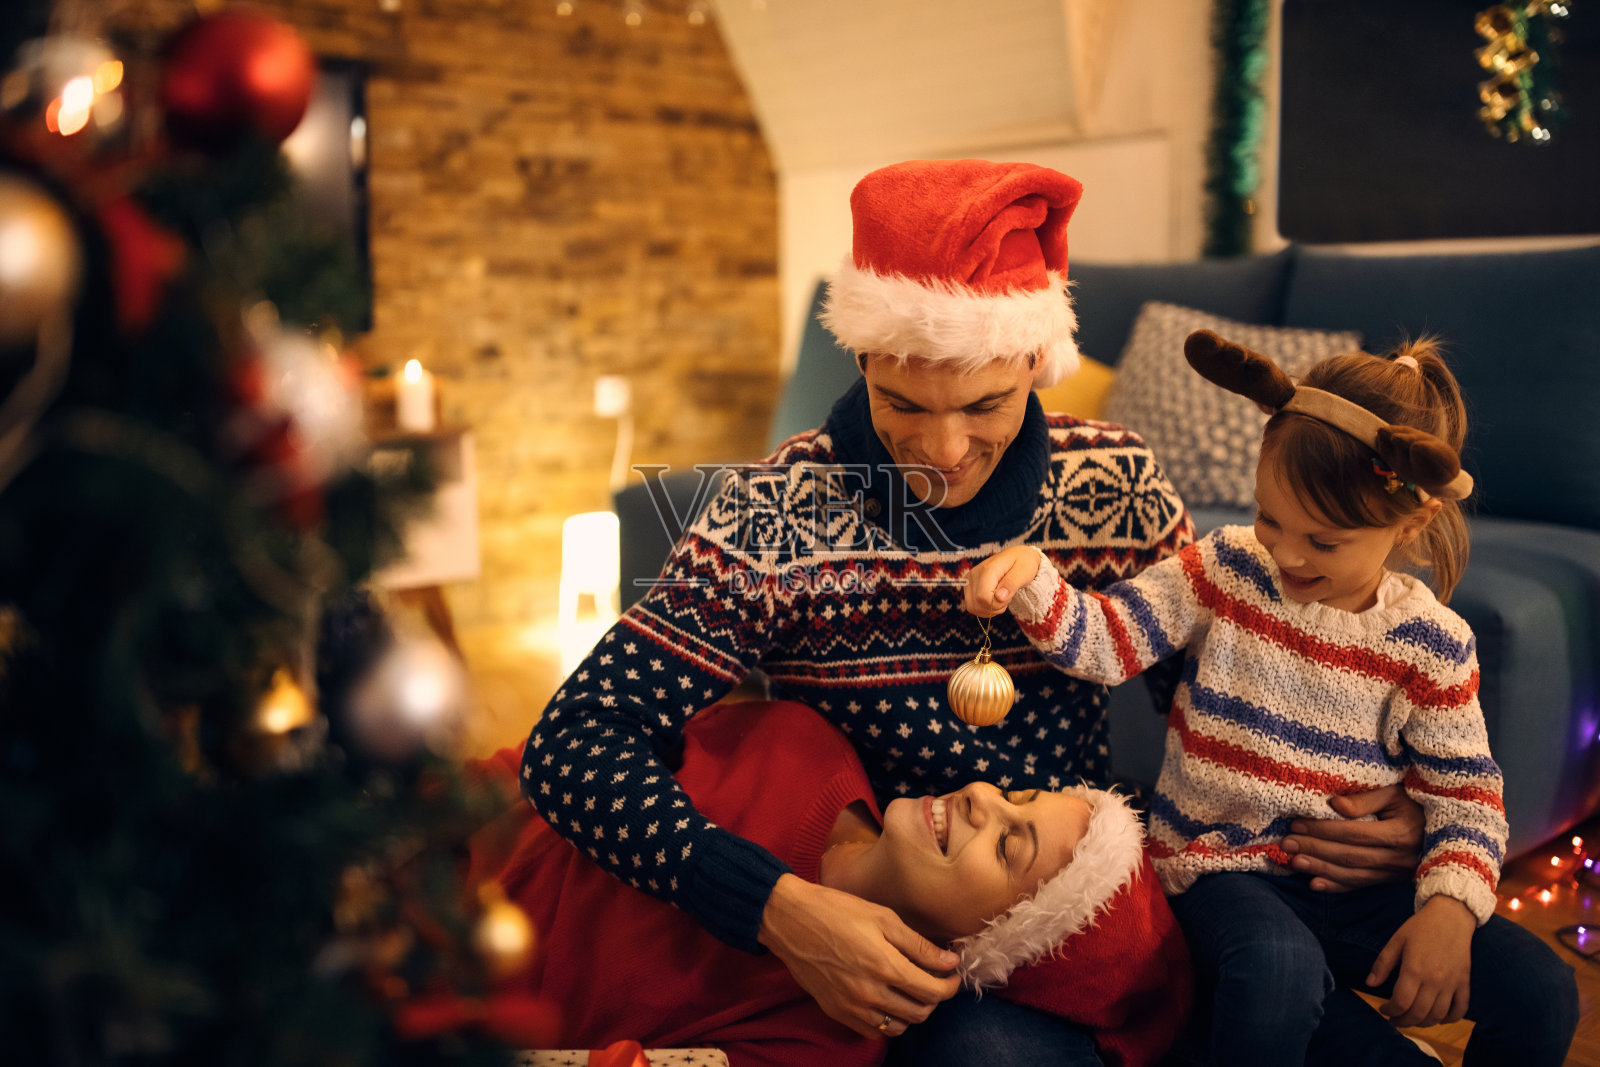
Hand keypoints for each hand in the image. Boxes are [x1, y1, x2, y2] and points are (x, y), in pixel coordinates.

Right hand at [758, 874, 959, 1038]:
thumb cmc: (836, 910)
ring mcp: (852, 1006)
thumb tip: (950, 961)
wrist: (789, 920)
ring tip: (910, 990)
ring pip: (898, 1026)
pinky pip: (872, 1031)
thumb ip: (919, 944)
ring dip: (912, 1011)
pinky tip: (886, 1000)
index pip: (934, 991)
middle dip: (934, 997)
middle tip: (933, 979)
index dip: (951, 985)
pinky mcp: (836, 1011)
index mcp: (885, 966)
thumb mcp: (882, 917)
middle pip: (920, 1012)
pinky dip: (886, 1021)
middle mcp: (870, 993)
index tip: (953, 974)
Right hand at [962, 547, 1040, 617]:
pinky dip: (984, 608)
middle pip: (977, 604)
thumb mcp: (1024, 571)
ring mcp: (969, 580)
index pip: (983, 597)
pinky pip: (972, 606)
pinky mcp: (968, 586)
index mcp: (988, 569)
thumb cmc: (1023, 563)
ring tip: (1001, 597)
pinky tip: (994, 600)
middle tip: (1006, 596)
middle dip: (994, 607)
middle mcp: (974, 574)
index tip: (1008, 596)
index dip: (997, 604)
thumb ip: (1012, 584)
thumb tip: (999, 597)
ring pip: (973, 607)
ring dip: (989, 609)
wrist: (1018, 556)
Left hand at [1280, 784, 1422, 891]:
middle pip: (1349, 855)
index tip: (1296, 824)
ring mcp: (1397, 873)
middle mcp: (1400, 858)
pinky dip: (1337, 886)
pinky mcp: (1392, 881)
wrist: (1444, 827)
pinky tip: (1314, 884)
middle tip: (1286, 843)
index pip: (1353, 833)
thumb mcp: (1394, 792)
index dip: (1323, 830)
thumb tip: (1333, 804)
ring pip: (1353, 874)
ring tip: (1293, 861)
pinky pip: (1361, 885)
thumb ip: (1365, 799)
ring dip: (1320, 869)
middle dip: (1315, 849)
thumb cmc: (1414, 802)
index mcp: (1401, 833)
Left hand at [1367, 895, 1474, 1027]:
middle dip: (1403, 1021)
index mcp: (1415, 969)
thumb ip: (1382, 964)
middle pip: (1418, 1013)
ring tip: (1412, 1019)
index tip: (1383, 1010)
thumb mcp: (1396, 941)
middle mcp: (1435, 980)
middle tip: (1395, 1020)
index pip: (1401, 1002)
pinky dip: (1450, 1019)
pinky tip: (1438, 1018)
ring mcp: (1452, 983)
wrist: (1451, 916)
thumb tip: (1369, 983)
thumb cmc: (1420, 927)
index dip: (1390, 1011)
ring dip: (1423, 1023)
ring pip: (1438, 1015)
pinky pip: (1461, 1009)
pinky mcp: (1464, 983)